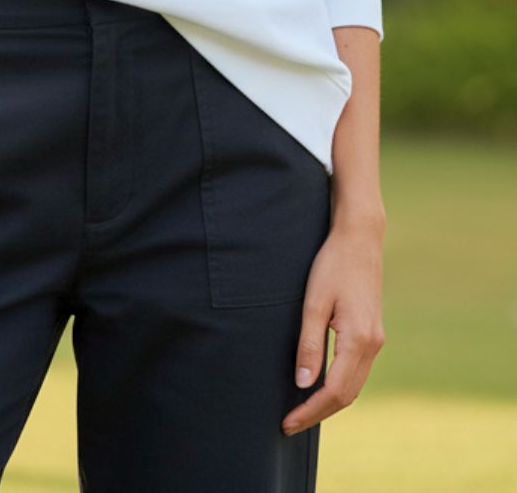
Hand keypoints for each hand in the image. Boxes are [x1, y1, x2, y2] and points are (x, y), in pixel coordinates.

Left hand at [282, 215, 386, 436]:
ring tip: (301, 411)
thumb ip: (309, 344)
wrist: (360, 239)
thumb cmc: (333, 264)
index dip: (310, 410)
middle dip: (318, 413)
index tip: (287, 422)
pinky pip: (357, 372)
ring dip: (329, 403)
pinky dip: (339, 386)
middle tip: (289, 424)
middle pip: (347, 396)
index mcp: (358, 340)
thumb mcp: (314, 302)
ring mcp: (376, 340)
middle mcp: (372, 345)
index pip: (334, 392)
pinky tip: (320, 386)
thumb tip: (303, 383)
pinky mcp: (372, 333)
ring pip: (354, 386)